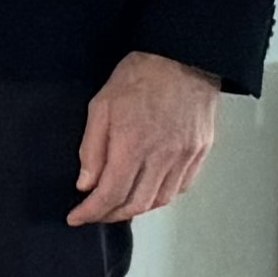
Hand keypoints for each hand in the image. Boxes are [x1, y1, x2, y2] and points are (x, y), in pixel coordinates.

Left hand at [71, 49, 224, 226]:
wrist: (184, 59)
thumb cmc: (139, 77)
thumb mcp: (100, 107)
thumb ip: (91, 150)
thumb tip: (86, 184)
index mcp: (134, 145)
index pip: (110, 194)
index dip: (91, 212)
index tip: (76, 217)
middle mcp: (163, 156)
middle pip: (136, 204)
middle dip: (110, 215)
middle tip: (93, 213)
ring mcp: (186, 156)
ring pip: (160, 200)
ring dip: (136, 208)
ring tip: (117, 205)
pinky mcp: (201, 152)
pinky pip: (181, 187)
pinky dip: (161, 196)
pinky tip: (146, 192)